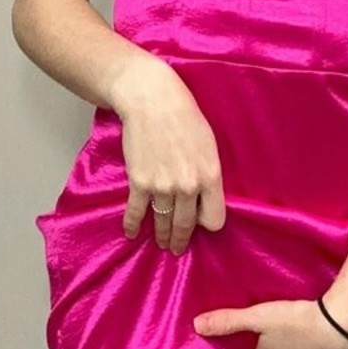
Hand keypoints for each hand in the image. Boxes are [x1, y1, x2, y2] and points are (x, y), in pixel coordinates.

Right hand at [114, 59, 226, 254]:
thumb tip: (204, 195)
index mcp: (210, 176)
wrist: (152, 100)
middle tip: (177, 248)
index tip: (201, 224)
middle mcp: (188, 186)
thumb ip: (209, 173)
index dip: (207, 224)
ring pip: (163, 222)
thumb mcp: (209, 144)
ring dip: (161, 235)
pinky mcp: (139, 182)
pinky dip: (133, 225)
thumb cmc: (184, 115)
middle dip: (181, 240)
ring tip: (161, 243)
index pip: (214, 219)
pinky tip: (132, 233)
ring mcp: (162, 186)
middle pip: (186, 225)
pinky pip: (136, 212)